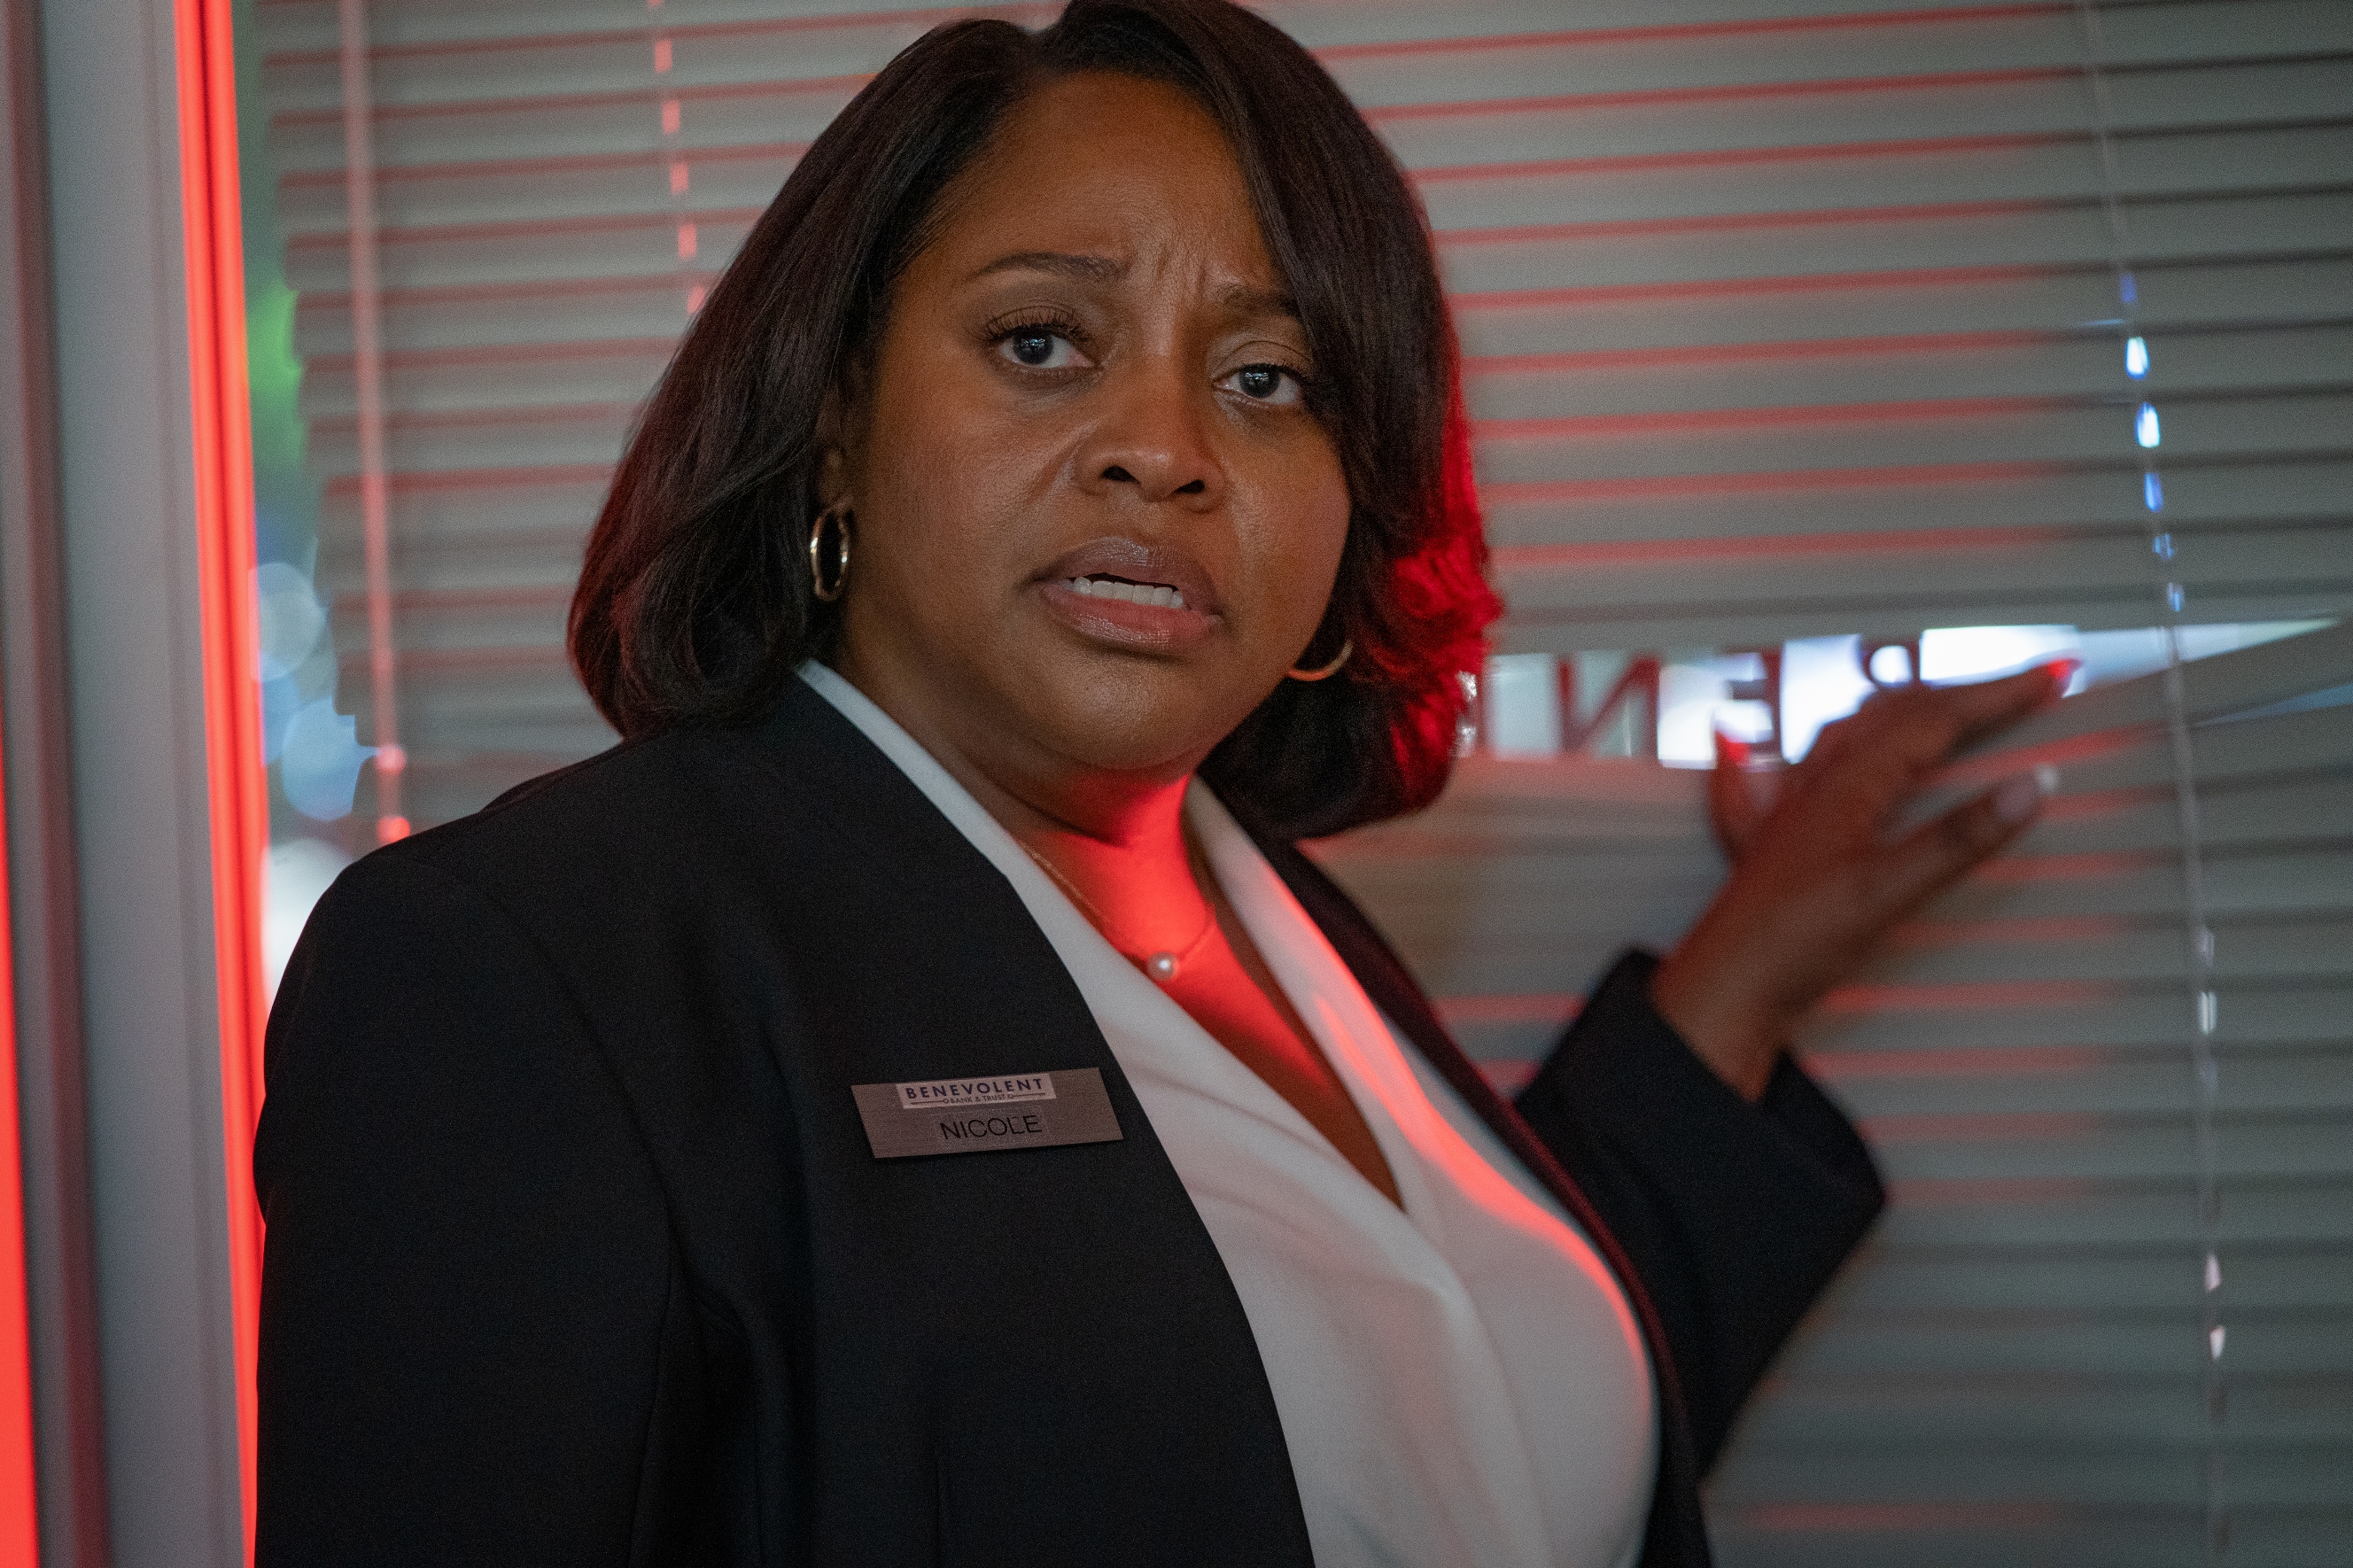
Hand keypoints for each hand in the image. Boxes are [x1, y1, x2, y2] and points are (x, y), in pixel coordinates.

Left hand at [1649, 662, 2069, 1098]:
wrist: (1725, 991)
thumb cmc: (1791, 944)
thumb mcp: (1890, 891)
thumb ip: (1960, 838)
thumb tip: (2031, 784)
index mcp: (1846, 784)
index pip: (1934, 718)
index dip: (1996, 693)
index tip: (2050, 674)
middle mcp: (1814, 783)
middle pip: (1894, 713)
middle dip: (1961, 693)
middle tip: (2021, 685)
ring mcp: (1790, 808)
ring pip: (1849, 735)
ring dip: (1904, 710)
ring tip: (1945, 703)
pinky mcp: (1776, 841)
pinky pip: (1790, 774)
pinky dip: (1806, 749)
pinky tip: (1751, 740)